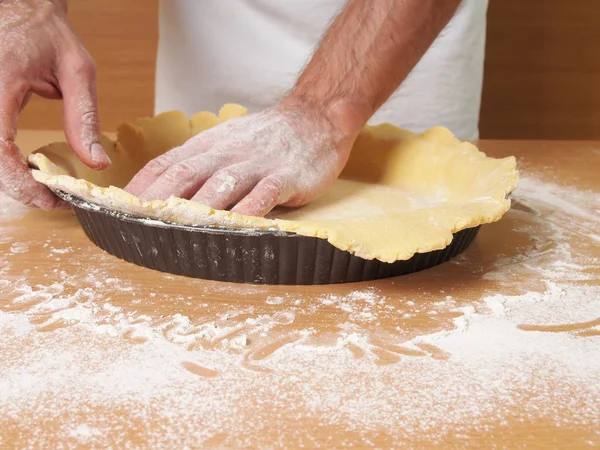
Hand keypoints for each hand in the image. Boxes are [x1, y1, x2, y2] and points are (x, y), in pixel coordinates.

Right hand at [0, 0, 109, 208]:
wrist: (20, 7)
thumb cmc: (46, 33)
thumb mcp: (78, 70)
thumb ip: (84, 117)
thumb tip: (96, 163)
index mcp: (0, 83)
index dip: (20, 181)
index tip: (49, 198)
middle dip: (17, 186)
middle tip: (51, 200)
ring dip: (9, 176)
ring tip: (42, 185)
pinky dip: (5, 162)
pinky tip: (27, 166)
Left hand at [125, 103, 353, 216]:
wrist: (315, 117)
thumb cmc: (266, 137)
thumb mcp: (226, 142)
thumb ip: (199, 164)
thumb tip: (164, 192)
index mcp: (207, 146)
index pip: (165, 164)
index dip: (139, 187)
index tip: (114, 208)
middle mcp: (226, 153)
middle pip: (185, 174)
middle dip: (156, 200)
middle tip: (134, 224)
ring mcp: (256, 165)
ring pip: (220, 186)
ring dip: (196, 210)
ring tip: (174, 231)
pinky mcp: (285, 177)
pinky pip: (264, 194)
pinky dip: (248, 211)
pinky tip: (235, 228)